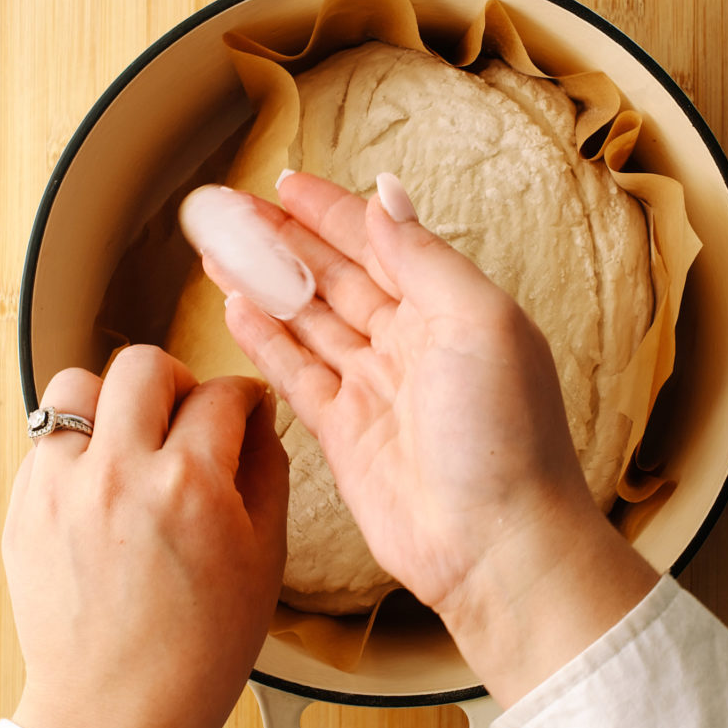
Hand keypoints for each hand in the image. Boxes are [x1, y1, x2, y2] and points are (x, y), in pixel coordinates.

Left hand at [2, 346, 287, 727]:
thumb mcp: (264, 557)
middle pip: (143, 366)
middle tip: (189, 414)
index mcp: (189, 487)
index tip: (244, 407)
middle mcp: (118, 475)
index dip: (243, 396)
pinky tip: (103, 481)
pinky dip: (79, 445)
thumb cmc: (197, 650)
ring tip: (133, 440)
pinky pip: (48, 438)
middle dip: (180, 381)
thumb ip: (267, 471)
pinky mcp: (25, 510)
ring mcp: (61, 490)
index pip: (221, 394)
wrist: (120, 713)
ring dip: (114, 402)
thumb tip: (258, 420)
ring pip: (78, 387)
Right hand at [201, 173, 657, 705]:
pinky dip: (267, 341)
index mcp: (449, 309)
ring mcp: (374, 388)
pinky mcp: (344, 432)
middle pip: (335, 277)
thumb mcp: (478, 323)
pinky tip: (236, 308)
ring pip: (308, 321)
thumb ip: (424, 259)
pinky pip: (296, 374)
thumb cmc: (506, 434)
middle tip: (232, 209)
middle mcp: (410, 343)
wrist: (496, 543)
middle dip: (285, 241)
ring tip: (220, 249)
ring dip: (266, 284)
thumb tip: (387, 194)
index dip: (332, 212)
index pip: (379, 244)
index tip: (286, 184)